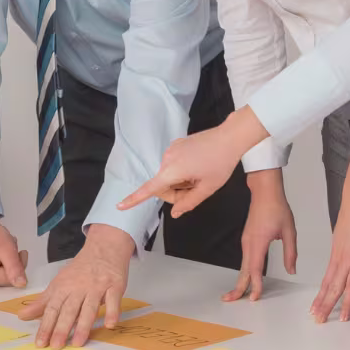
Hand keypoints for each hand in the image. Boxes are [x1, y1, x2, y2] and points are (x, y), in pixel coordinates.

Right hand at [0, 214, 27, 287]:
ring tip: (0, 252)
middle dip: (11, 266)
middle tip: (9, 251)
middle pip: (3, 281)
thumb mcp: (6, 247)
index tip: (19, 255)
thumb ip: (15, 267)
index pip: (9, 281)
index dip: (19, 267)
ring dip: (5, 266)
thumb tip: (20, 283)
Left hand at [22, 224, 132, 348]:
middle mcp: (79, 287)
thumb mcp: (59, 283)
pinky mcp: (115, 286)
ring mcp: (98, 286)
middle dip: (62, 328)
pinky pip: (113, 300)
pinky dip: (112, 312)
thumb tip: (22, 316)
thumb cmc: (81, 269)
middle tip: (56, 346)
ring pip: (89, 307)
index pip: (52, 308)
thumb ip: (42, 302)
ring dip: (84, 325)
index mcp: (63, 287)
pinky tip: (109, 325)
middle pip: (69, 309)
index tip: (40, 342)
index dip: (46, 325)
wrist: (105, 247)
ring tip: (78, 343)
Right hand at [119, 108, 266, 215]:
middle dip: (176, 192)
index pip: (150, 188)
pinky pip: (174, 165)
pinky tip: (199, 166)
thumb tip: (175, 213)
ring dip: (180, 182)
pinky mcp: (177, 144)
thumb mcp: (208, 188)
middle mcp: (167, 158)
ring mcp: (172, 149)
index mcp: (173, 170)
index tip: (120, 206)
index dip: (134, 199)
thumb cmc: (221, 163)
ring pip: (169, 175)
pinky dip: (182, 171)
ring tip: (200, 176)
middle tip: (197, 190)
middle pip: (163, 185)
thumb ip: (189, 202)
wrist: (230, 137)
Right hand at [224, 173, 296, 301]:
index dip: (255, 285)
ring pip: (243, 265)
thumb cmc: (277, 208)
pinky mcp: (247, 238)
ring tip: (237, 293)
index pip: (255, 269)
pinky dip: (244, 270)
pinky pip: (245, 258)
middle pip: (243, 270)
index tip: (255, 297)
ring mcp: (246, 241)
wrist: (265, 192)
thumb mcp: (289, 231)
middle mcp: (249, 243)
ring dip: (240, 279)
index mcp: (259, 242)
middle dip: (237, 287)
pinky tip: (247, 276)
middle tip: (230, 300)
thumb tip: (292, 270)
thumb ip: (290, 253)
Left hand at [311, 196, 349, 322]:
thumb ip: (340, 254)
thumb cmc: (349, 217)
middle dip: (326, 306)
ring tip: (344, 318)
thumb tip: (339, 264)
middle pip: (334, 288)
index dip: (320, 298)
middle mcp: (343, 260)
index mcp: (335, 257)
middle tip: (320, 320)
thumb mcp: (338, 238)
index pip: (326, 282)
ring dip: (347, 304)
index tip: (314, 310)